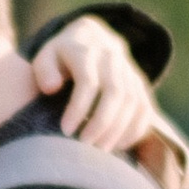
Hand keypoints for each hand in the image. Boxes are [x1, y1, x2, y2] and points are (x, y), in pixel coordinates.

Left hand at [26, 13, 160, 159]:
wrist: (92, 38)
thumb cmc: (61, 56)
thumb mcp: (46, 57)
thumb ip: (44, 70)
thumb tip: (51, 88)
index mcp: (86, 51)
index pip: (88, 81)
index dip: (78, 108)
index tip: (66, 130)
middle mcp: (112, 58)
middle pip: (115, 93)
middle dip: (101, 123)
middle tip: (85, 146)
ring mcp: (129, 71)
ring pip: (133, 101)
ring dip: (118, 129)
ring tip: (100, 151)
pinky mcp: (139, 83)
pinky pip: (145, 107)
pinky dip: (135, 129)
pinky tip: (119, 145)